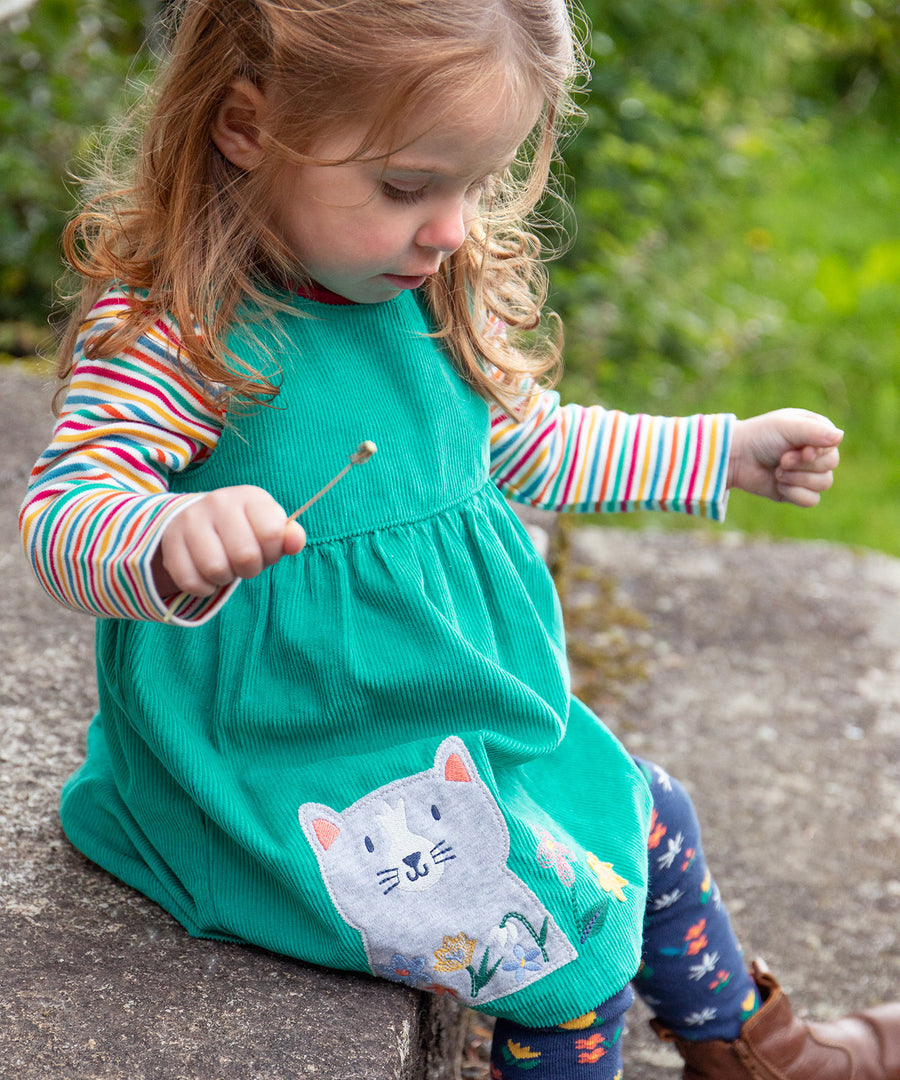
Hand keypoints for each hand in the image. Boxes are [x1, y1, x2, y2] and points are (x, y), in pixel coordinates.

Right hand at [151, 485, 305, 597]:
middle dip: (249, 569)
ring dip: (224, 579)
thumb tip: (296, 541)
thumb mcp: (268, 529)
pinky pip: (190, 581)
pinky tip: (206, 575)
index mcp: (250, 496)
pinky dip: (203, 588)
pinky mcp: (169, 540)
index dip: (273, 552)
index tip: (266, 549)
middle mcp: (219, 502)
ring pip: (215, 569)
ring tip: (225, 567)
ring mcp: (190, 519)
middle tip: (244, 563)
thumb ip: (287, 537)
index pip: (272, 533)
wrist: (198, 520)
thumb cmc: (244, 530)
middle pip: (245, 556)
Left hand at [728, 409, 842, 506]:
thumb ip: (814, 431)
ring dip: (797, 479)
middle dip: (803, 465)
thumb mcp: (786, 427)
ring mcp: (807, 473)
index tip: (803, 451)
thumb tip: (840, 436)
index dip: (818, 452)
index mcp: (817, 432)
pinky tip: (779, 485)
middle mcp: (816, 453)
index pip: (833, 446)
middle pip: (830, 466)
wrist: (735, 458)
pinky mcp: (797, 492)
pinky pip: (812, 501)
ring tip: (778, 472)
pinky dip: (795, 494)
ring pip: (824, 484)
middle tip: (782, 460)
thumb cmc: (760, 437)